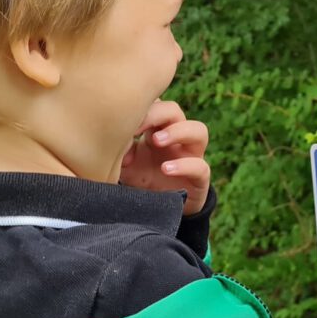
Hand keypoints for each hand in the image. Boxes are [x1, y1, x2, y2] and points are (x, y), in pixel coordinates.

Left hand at [119, 99, 211, 213]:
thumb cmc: (139, 180)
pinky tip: (166, 169)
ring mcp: (191, 156)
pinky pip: (201, 167)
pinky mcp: (199, 178)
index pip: (156, 105)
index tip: (121, 117)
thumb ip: (121, 149)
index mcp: (157, 130)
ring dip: (179, 131)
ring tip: (156, 141)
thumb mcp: (125, 164)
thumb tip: (115, 138)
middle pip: (175, 111)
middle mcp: (177, 139)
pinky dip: (185, 165)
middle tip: (138, 127)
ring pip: (199, 131)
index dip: (143, 107)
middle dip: (157, 114)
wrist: (153, 212)